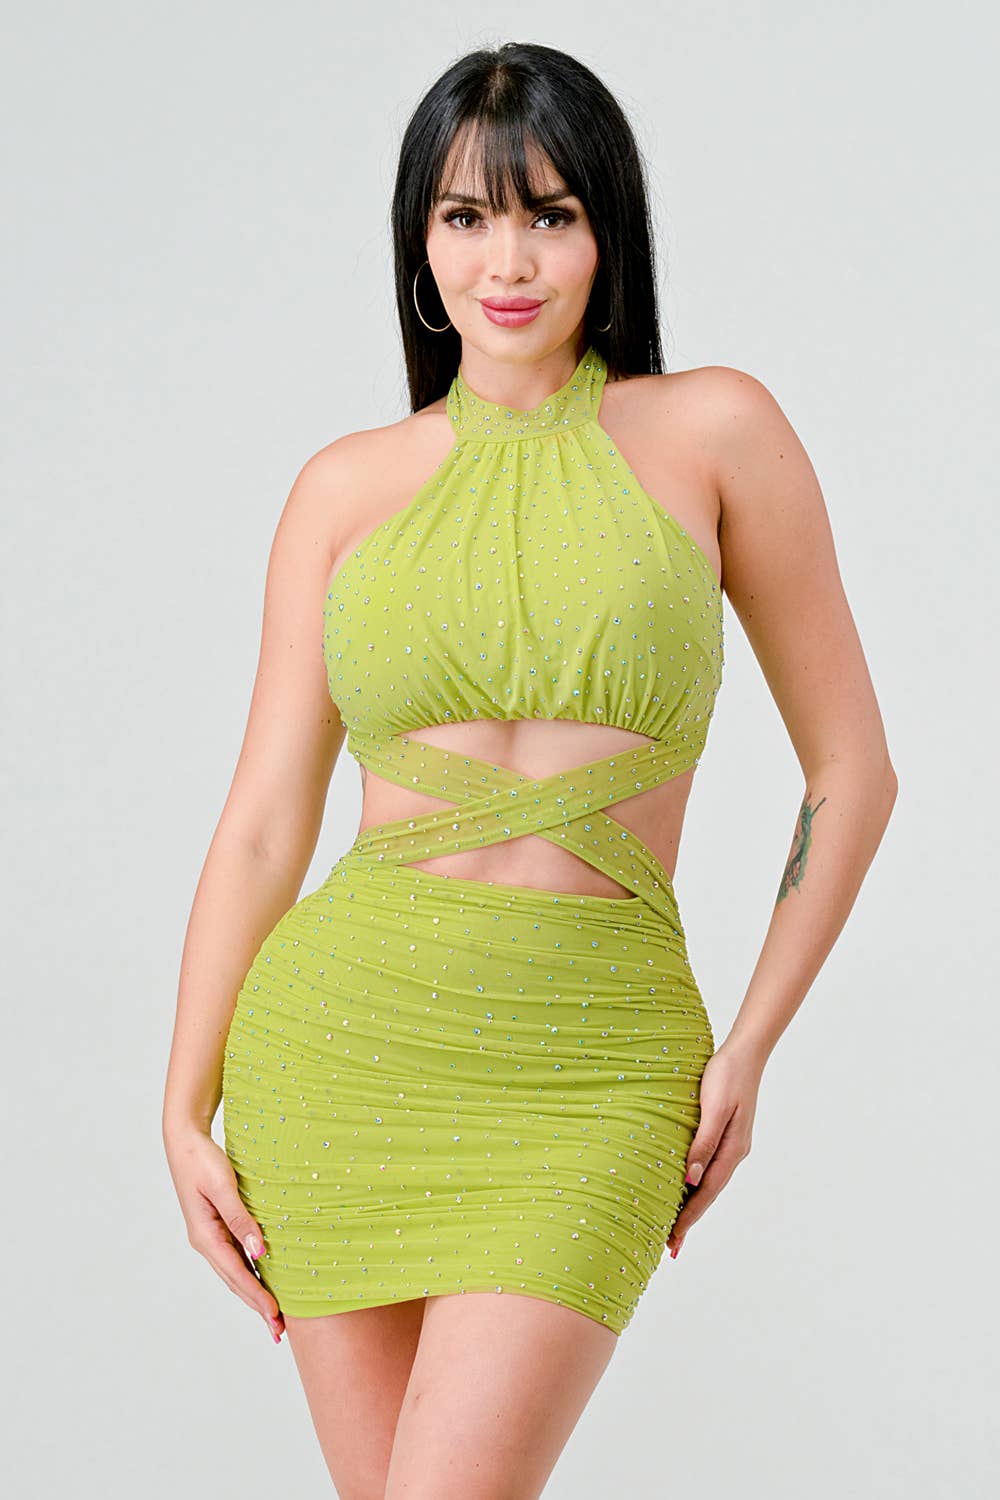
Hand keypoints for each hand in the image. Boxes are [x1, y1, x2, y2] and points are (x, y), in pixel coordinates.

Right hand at [164, 1123, 284, 1342]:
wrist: (185, 1141)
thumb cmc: (203, 1160)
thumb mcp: (223, 1187)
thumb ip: (241, 1219)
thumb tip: (259, 1252)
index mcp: (205, 1236)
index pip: (237, 1274)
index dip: (257, 1297)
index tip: (276, 1316)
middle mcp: (205, 1241)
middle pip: (235, 1281)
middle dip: (257, 1305)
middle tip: (279, 1331)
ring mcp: (209, 1235)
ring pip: (235, 1271)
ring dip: (254, 1292)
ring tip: (274, 1314)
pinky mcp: (215, 1226)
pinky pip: (235, 1256)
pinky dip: (250, 1272)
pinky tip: (263, 1279)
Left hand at [666, 1038, 763, 1256]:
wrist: (745, 1052)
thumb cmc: (727, 1076)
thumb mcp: (714, 1108)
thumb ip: (703, 1143)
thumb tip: (690, 1179)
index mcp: (732, 1150)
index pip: (706, 1193)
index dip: (689, 1218)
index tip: (673, 1241)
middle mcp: (734, 1152)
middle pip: (708, 1194)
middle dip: (690, 1220)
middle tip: (671, 1247)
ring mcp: (732, 1144)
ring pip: (708, 1182)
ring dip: (692, 1204)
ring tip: (675, 1225)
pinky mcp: (725, 1133)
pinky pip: (708, 1167)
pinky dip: (696, 1183)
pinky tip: (685, 1186)